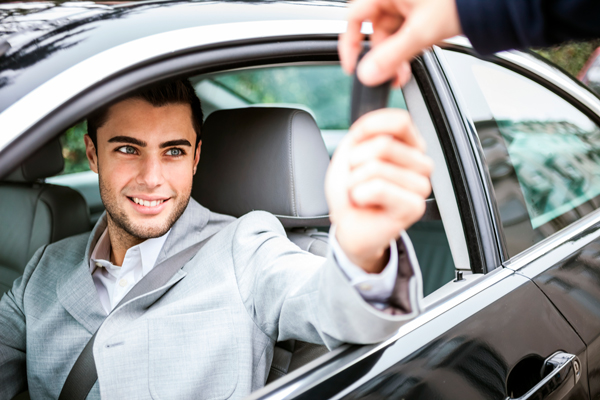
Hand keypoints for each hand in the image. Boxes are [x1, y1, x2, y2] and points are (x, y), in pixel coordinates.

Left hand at [326, 109, 432, 272]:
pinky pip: (378, 188)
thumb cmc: (352, 190)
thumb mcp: (349, 152)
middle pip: (383, 144)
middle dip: (356, 162)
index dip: (370, 127)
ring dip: (355, 182)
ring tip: (361, 193)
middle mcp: (420, 163)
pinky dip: (360, 195)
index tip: (356, 141)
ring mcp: (421, 185)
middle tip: (358, 178)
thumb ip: (361, 134)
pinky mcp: (415, 206)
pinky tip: (365, 203)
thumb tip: (368, 129)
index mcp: (409, 145)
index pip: (400, 121)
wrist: (349, 225)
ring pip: (377, 168)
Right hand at [339, 0, 461, 86]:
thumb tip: (367, 74)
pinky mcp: (421, 11)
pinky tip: (415, 57)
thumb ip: (392, 56)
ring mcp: (408, 3)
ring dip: (396, 55)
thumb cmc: (462, 0)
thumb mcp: (422, 31)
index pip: (354, 19)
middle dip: (382, 56)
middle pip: (375, 30)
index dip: (350, 44)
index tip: (353, 67)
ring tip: (405, 71)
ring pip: (391, 34)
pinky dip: (408, 47)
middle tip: (390, 74)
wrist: (492, 2)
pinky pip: (405, 32)